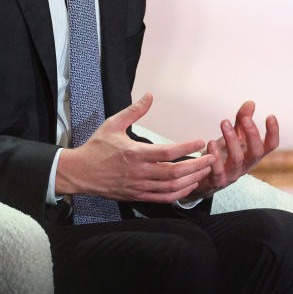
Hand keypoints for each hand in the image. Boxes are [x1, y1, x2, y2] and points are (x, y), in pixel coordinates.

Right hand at [56, 93, 215, 202]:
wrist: (81, 172)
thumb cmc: (97, 146)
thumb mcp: (113, 124)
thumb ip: (134, 111)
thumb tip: (150, 95)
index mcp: (135, 153)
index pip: (167, 152)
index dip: (187, 147)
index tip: (200, 141)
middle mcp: (139, 172)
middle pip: (175, 172)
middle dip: (196, 166)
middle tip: (211, 157)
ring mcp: (139, 186)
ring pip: (171, 187)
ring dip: (191, 180)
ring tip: (205, 171)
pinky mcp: (137, 196)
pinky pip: (163, 198)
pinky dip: (179, 193)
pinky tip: (189, 186)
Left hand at [183, 101, 278, 200]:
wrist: (205, 179)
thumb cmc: (223, 155)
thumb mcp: (234, 137)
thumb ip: (242, 121)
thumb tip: (251, 102)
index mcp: (253, 154)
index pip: (270, 145)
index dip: (273, 132)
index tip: (270, 116)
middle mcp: (246, 165)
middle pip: (256, 152)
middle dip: (252, 134)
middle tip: (245, 118)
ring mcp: (232, 174)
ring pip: (237, 159)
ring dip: (231, 140)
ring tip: (224, 122)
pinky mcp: (217, 180)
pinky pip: (217, 170)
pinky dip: (214, 155)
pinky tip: (210, 143)